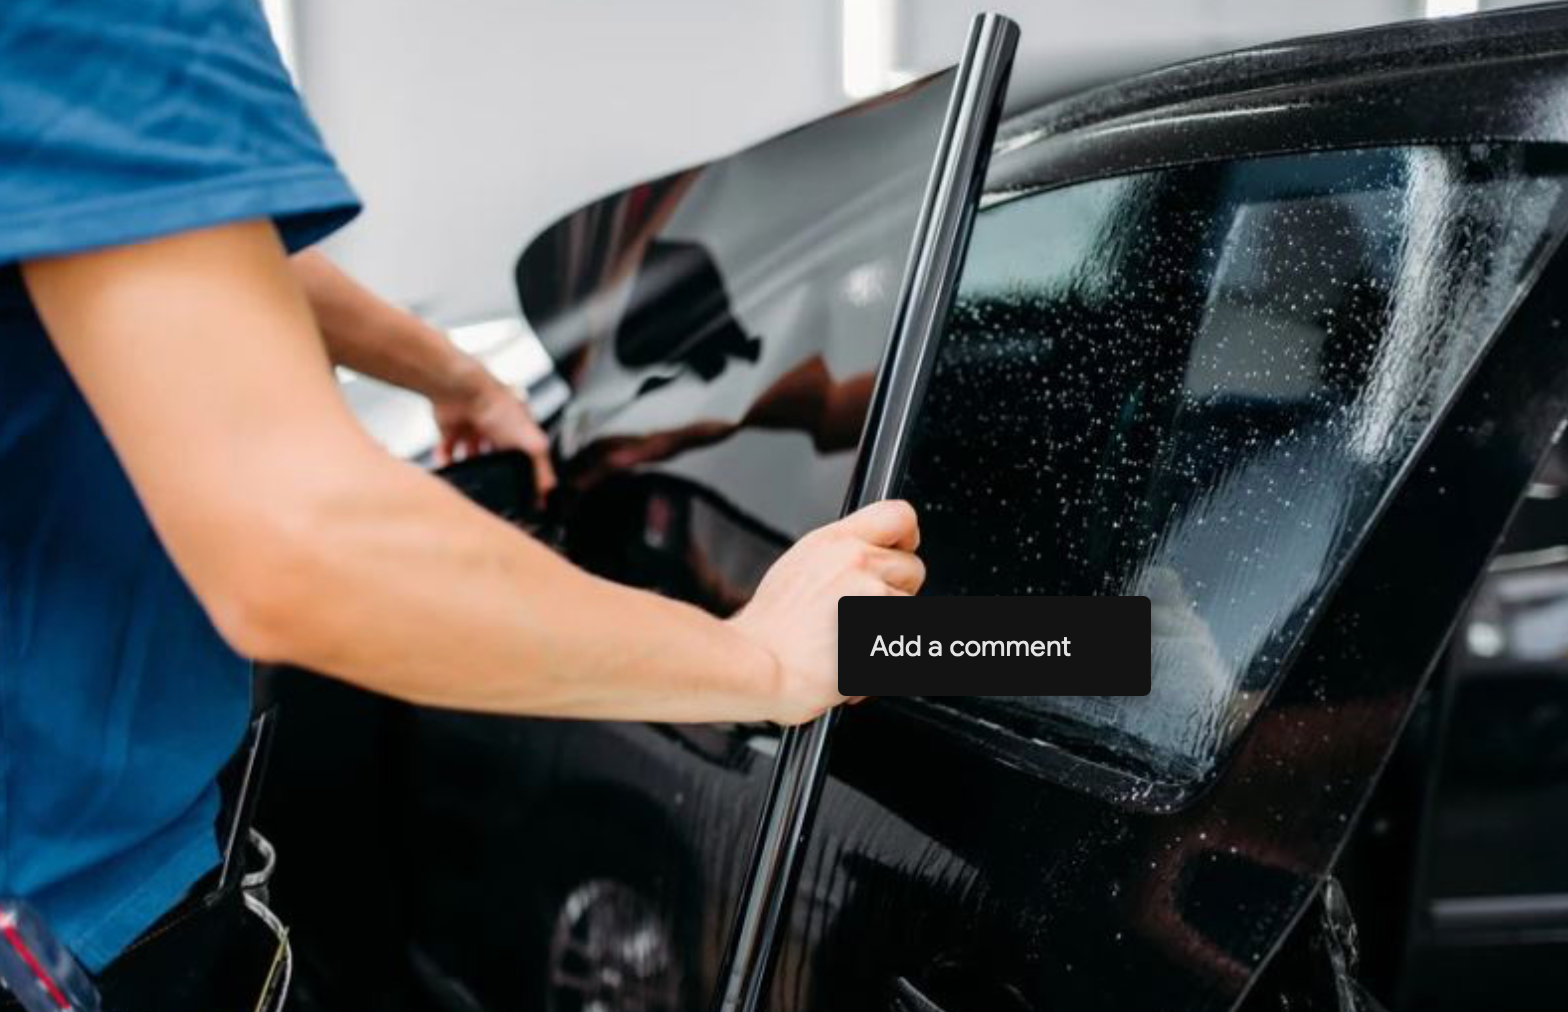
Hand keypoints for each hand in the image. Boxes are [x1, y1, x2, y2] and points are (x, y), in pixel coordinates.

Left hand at [433, 361, 556, 499]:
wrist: (464, 391)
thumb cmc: (500, 408)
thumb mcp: (532, 443)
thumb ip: (542, 469)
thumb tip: (549, 492)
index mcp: (518, 429)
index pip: (523, 456)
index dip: (523, 472)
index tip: (521, 492)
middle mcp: (495, 428)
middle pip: (496, 456)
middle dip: (495, 472)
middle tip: (493, 490)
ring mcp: (472, 429)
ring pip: (471, 455)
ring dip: (470, 468)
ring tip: (469, 484)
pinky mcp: (451, 429)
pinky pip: (446, 450)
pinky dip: (446, 461)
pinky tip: (449, 471)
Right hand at [728, 500, 924, 724]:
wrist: (758, 669)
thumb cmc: (768, 632)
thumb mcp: (797, 569)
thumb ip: (839, 558)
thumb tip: (867, 559)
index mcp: (835, 541)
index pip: (898, 515)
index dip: (907, 536)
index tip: (903, 551)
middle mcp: (856, 561)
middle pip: (913, 568)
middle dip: (896, 594)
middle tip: (864, 615)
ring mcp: (872, 595)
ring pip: (910, 610)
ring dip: (890, 629)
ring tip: (850, 643)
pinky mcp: (884, 630)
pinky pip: (906, 646)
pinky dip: (886, 660)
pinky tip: (853, 662)